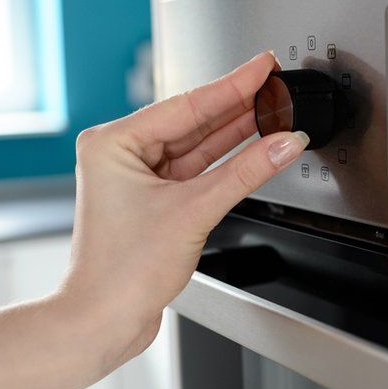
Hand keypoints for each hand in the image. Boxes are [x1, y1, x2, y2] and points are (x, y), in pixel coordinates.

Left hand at [60, 51, 308, 365]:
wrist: (103, 321)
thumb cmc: (120, 273)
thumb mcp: (193, 211)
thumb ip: (245, 173)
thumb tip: (283, 143)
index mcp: (113, 143)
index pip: (185, 104)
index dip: (232, 84)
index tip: (262, 67)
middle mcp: (120, 156)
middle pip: (192, 122)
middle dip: (237, 106)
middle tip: (275, 85)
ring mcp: (137, 179)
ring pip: (196, 147)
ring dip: (235, 134)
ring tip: (273, 112)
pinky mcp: (153, 202)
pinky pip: (195, 171)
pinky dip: (225, 163)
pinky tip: (254, 149)